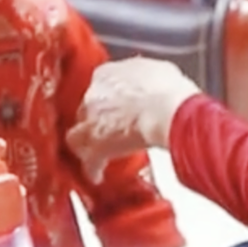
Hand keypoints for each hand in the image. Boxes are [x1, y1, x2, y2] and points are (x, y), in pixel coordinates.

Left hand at [67, 57, 199, 178]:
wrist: (166, 109)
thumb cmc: (167, 90)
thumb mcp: (158, 72)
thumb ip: (146, 78)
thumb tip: (153, 83)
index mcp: (106, 74)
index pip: (99, 86)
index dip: (109, 99)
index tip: (119, 106)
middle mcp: (93, 94)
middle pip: (88, 109)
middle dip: (99, 120)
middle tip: (113, 129)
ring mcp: (91, 121)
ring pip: (80, 134)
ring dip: (89, 143)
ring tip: (100, 153)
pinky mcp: (96, 147)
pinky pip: (89, 160)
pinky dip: (93, 167)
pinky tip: (98, 174)